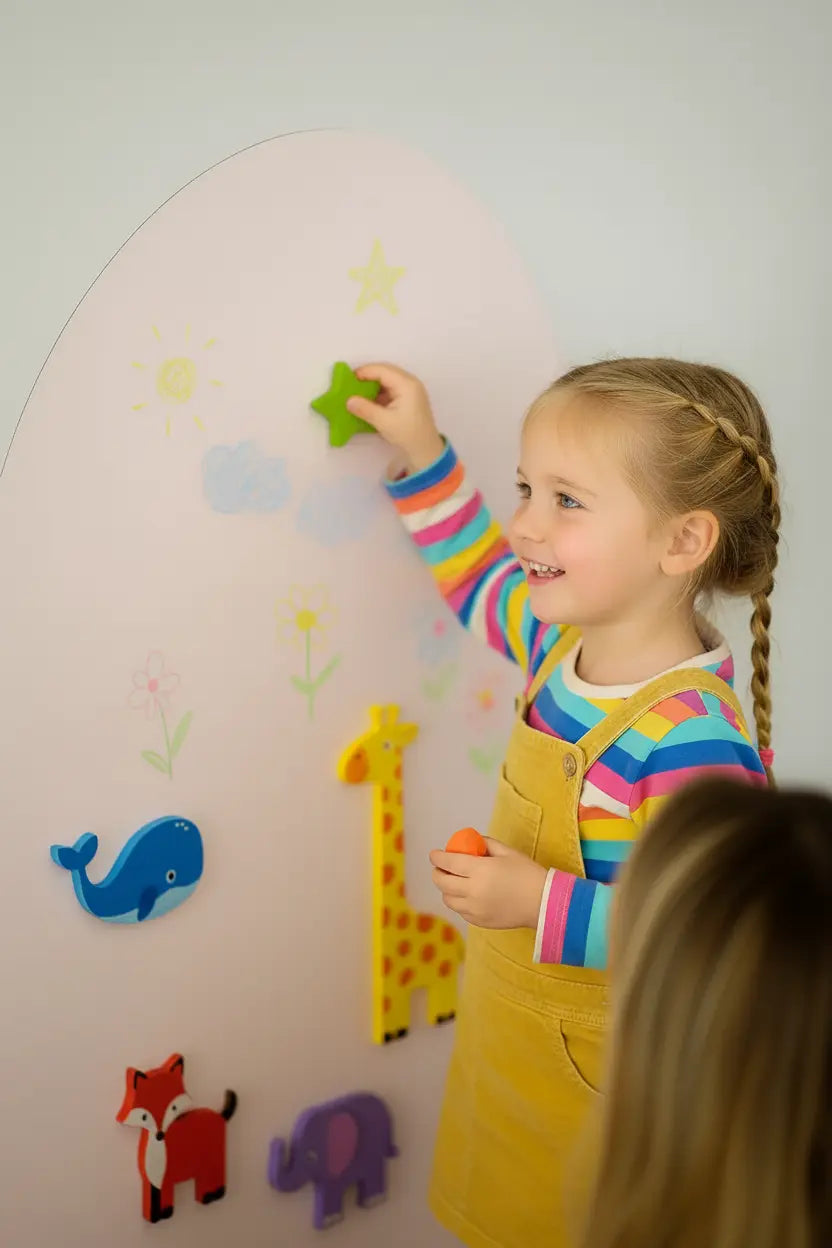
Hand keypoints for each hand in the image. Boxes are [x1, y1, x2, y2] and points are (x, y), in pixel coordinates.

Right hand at [346, 363, 444, 471]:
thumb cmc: (408, 434)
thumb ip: (365, 409)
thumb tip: (349, 400)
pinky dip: (379, 392)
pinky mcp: (409, 397)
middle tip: (352, 384)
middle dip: (368, 376)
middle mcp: (410, 382)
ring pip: (388, 379)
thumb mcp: (384, 422)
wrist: (426, 448)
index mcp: (407, 385)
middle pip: (385, 371)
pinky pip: (391, 388)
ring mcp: (411, 389)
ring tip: (358, 392)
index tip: (349, 379)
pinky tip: (369, 400)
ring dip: (373, 384)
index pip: (382, 370)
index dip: (365, 372)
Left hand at [429, 838, 546, 929]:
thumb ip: (486, 844)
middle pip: (442, 882)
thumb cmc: (527, 874)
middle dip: (437, 873)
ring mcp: (475, 909)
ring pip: (448, 899)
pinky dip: (458, 902)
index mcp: (480, 870)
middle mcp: (473, 891)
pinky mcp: (479, 921)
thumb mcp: (507, 852)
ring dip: (446, 889)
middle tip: (440, 868)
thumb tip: (470, 842)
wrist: (544, 903)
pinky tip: (467, 896)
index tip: (434, 854)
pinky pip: (460, 911)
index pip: (448, 862)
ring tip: (454, 882)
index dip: (437, 857)